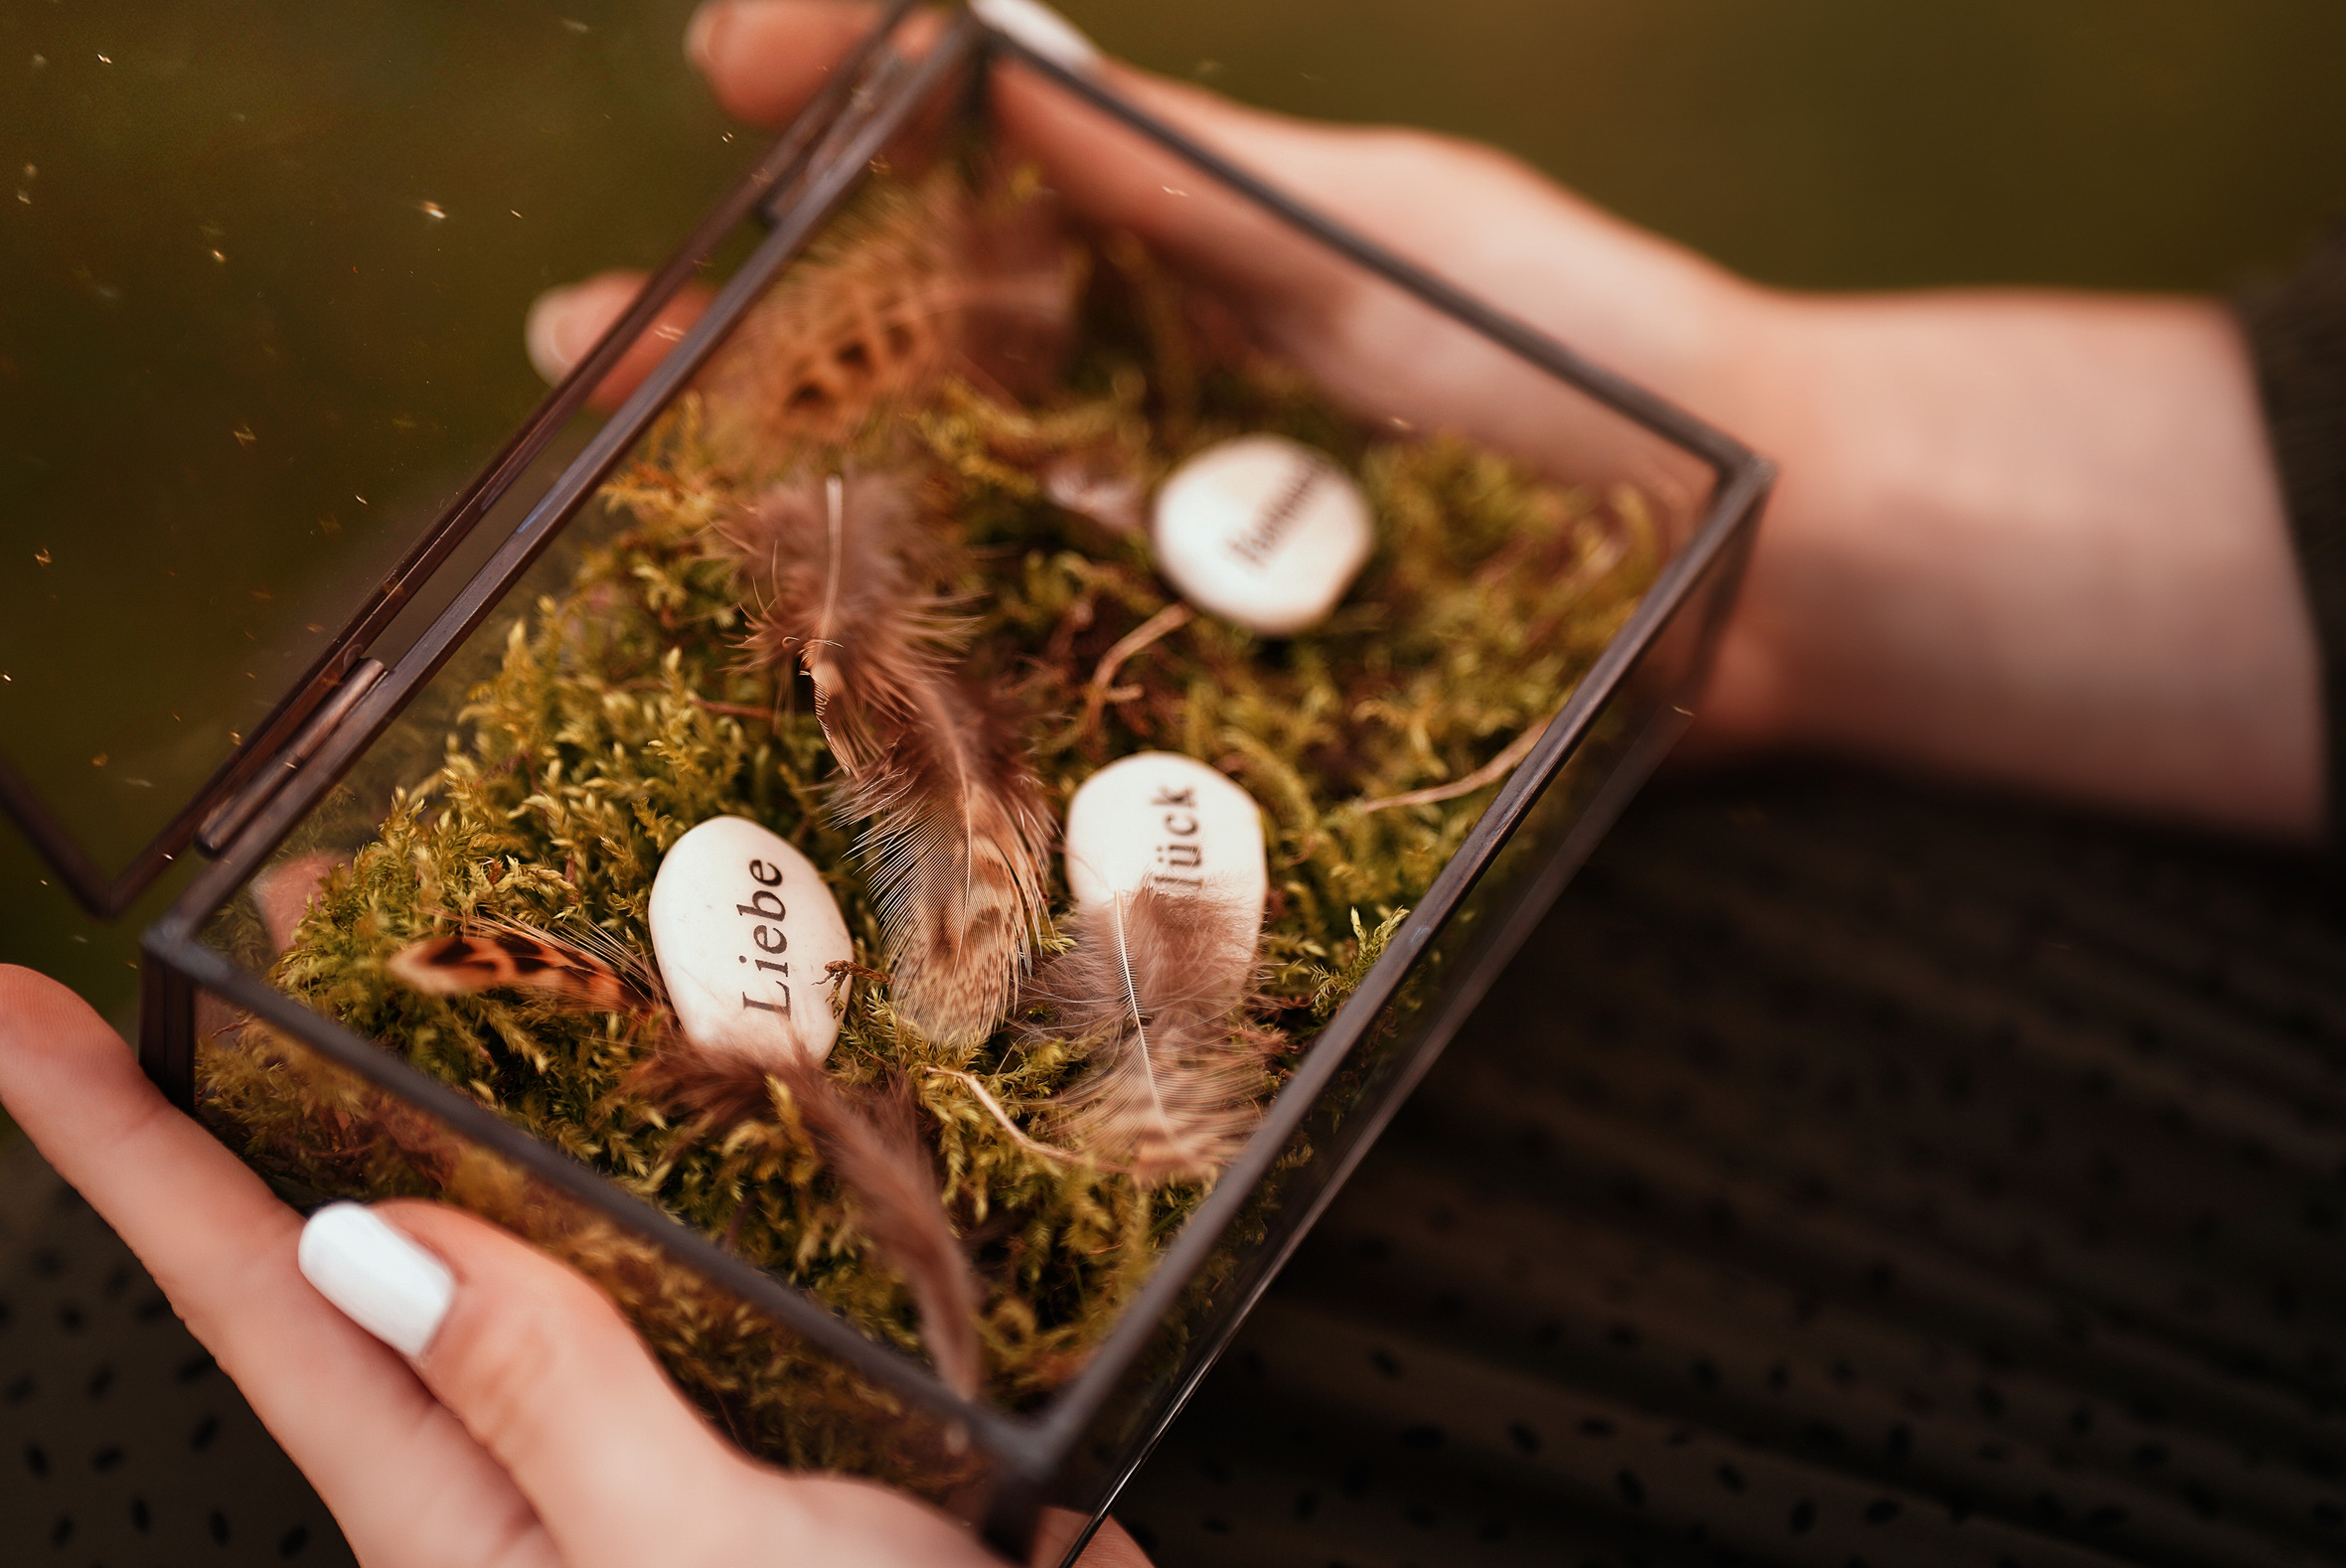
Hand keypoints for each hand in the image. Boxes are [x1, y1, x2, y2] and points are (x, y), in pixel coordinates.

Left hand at [0, 966, 1217, 1567]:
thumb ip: (545, 1399)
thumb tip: (369, 1241)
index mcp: (470, 1535)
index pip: (255, 1308)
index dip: (119, 1147)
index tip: (9, 1013)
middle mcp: (546, 1483)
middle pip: (375, 1253)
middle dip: (293, 1078)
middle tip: (285, 911)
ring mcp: (672, 1448)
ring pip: (552, 1237)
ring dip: (512, 1094)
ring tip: (487, 947)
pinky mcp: (799, 1419)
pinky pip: (708, 1262)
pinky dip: (699, 1156)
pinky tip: (729, 1087)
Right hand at [536, 0, 2323, 839]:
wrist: (1768, 569)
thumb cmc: (1598, 368)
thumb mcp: (1388, 237)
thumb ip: (1188, 171)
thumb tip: (973, 46)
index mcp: (1177, 266)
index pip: (957, 173)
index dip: (828, 117)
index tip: (722, 76)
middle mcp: (1149, 416)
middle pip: (893, 375)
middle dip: (724, 362)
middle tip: (578, 367)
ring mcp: (1171, 567)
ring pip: (939, 547)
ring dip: (773, 539)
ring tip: (619, 537)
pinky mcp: (1221, 707)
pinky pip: (1053, 711)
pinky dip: (925, 716)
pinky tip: (804, 723)